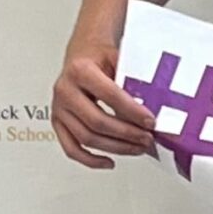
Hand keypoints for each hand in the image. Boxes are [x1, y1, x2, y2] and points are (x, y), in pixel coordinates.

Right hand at [52, 42, 157, 169]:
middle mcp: (65, 91)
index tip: (150, 121)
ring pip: (86, 138)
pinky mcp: (58, 122)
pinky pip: (71, 148)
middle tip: (147, 138)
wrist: (82, 52)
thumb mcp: (119, 58)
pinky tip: (109, 161)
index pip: (110, 96)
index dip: (132, 112)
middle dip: (126, 134)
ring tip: (137, 148)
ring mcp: (59, 109)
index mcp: (81, 71)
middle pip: (97, 122)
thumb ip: (131, 81)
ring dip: (115, 148)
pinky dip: (90, 159)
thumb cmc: (101, 55)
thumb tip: (155, 106)